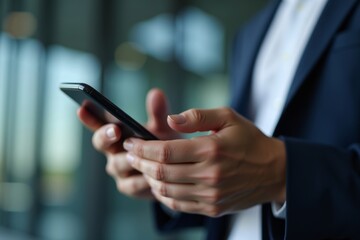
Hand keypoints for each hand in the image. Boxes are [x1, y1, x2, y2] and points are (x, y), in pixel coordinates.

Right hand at [77, 88, 178, 198]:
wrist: (175, 170)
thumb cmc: (163, 144)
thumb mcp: (161, 127)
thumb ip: (157, 112)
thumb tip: (156, 93)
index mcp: (116, 134)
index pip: (99, 124)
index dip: (89, 118)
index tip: (82, 107)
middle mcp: (113, 152)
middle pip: (101, 143)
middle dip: (106, 136)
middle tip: (115, 130)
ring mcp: (119, 171)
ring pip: (118, 164)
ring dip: (128, 159)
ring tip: (140, 153)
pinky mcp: (128, 187)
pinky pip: (133, 184)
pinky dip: (142, 179)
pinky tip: (152, 175)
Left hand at [123, 107, 285, 216]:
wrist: (274, 171)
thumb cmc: (249, 140)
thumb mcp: (228, 117)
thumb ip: (197, 117)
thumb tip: (170, 120)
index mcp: (212, 150)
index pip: (165, 152)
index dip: (142, 148)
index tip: (130, 142)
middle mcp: (210, 176)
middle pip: (161, 172)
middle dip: (139, 162)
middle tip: (129, 154)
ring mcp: (210, 195)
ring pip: (166, 191)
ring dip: (148, 178)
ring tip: (142, 166)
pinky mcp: (212, 208)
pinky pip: (178, 204)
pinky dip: (163, 194)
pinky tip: (158, 182)